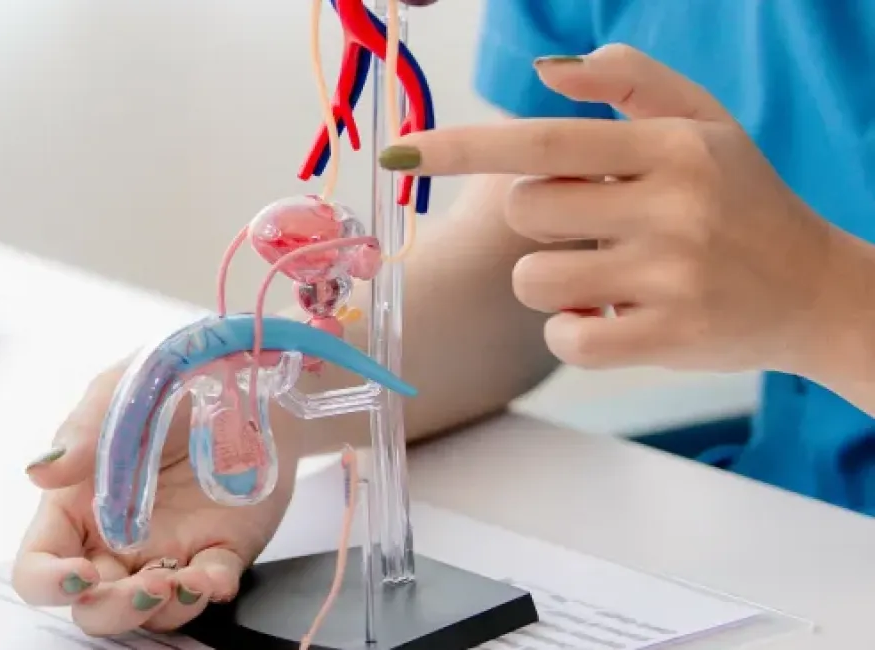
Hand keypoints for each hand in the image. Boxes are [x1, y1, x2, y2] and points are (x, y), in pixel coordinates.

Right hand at [11, 363, 298, 635]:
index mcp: (76, 505)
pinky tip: (213, 577)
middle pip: (93, 605)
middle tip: (145, 586)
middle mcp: (115, 539)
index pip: (38, 565)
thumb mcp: (116, 397)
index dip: (49, 582)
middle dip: (113, 610)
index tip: (80, 574)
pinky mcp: (218, 549)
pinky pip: (211, 587)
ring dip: (162, 608)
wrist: (237, 371)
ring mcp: (168, 550)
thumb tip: (39, 470)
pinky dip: (211, 591)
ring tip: (185, 580)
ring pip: (149, 612)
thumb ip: (80, 436)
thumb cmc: (163, 382)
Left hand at [380, 44, 851, 375]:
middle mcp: (672, 205)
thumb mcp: (702, 122)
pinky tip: (616, 316)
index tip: (400, 149)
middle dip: (541, 220)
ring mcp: (672, 275)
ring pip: (533, 279)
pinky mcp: (670, 336)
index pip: (541, 143)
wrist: (815, 289)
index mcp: (669, 146)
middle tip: (599, 224)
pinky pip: (568, 337)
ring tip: (609, 273)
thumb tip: (547, 68)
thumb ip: (628, 81)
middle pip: (525, 212)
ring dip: (553, 280)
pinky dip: (576, 332)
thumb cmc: (740, 198)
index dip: (461, 146)